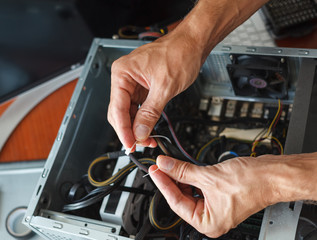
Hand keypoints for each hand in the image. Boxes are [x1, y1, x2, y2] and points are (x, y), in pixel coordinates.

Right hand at [107, 31, 202, 149]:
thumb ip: (150, 112)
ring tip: (148, 139)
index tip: (130, 144)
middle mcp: (124, 78)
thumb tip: (140, 132)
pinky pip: (138, 108)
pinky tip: (148, 129)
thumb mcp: (165, 87)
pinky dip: (143, 119)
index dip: (123, 130)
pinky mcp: (143, 88)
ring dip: (136, 127)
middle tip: (140, 144)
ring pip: (128, 112)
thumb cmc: (179, 53)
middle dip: (129, 130)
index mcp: (123, 73)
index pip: (117, 107)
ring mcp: (133, 83)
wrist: (193, 44)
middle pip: (119, 112)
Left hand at [149, 155, 282, 237]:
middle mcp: (211, 218)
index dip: (163, 184)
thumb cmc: (251, 183)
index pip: (177, 202)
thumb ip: (182, 171)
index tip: (155, 171)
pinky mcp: (219, 195)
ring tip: (169, 164)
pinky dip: (190, 177)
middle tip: (160, 165)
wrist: (272, 174)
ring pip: (189, 191)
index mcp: (208, 223)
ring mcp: (215, 206)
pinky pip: (199, 187)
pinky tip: (183, 168)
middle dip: (170, 180)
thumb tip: (165, 165)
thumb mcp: (208, 176)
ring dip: (179, 177)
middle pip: (182, 197)